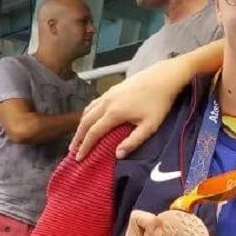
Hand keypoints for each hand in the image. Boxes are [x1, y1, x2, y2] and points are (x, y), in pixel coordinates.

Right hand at [71, 63, 187, 161]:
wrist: (164, 77)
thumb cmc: (159, 103)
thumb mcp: (150, 126)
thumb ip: (133, 141)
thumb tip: (117, 155)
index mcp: (114, 113)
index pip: (94, 133)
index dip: (85, 146)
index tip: (79, 158)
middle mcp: (106, 103)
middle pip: (86, 122)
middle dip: (78, 138)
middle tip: (72, 151)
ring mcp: (107, 94)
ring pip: (87, 111)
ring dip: (80, 126)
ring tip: (77, 138)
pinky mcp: (111, 89)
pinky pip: (93, 103)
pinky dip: (87, 114)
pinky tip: (88, 118)